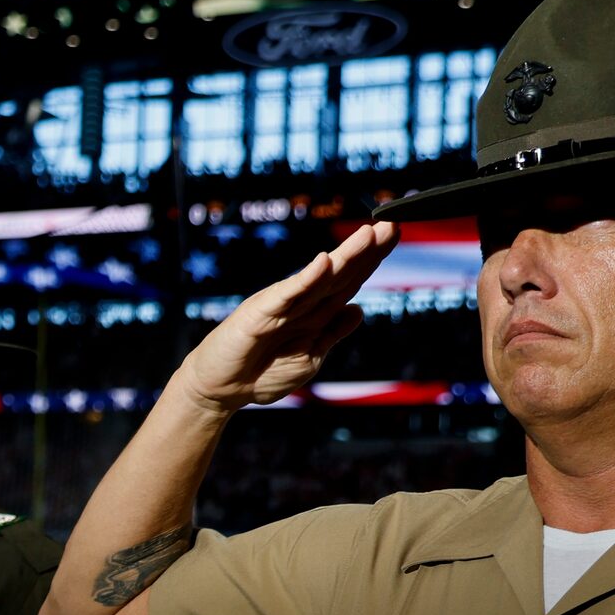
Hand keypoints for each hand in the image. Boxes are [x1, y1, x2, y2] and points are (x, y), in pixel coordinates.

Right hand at [176, 220, 397, 413]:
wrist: (220, 390)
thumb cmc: (260, 375)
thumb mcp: (309, 358)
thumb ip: (331, 333)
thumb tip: (358, 310)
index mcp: (315, 314)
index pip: (349, 281)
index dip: (372, 259)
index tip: (394, 234)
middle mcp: (301, 303)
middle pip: (340, 272)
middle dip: (367, 250)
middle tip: (393, 225)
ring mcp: (281, 305)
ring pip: (321, 278)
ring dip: (346, 256)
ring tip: (369, 234)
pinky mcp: (260, 312)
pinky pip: (288, 294)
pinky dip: (306, 279)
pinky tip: (325, 262)